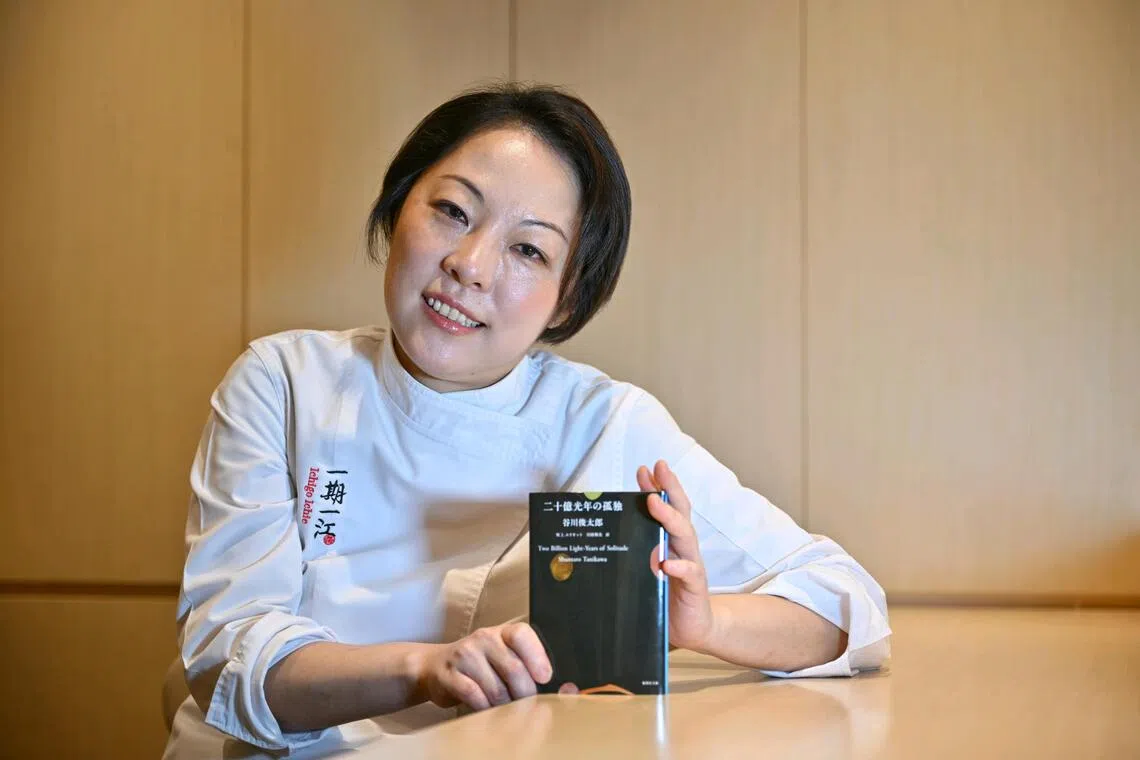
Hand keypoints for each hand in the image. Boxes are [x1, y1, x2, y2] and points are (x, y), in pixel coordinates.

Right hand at [412, 622, 551, 710]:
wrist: (436, 666)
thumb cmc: (481, 665)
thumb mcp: (506, 659)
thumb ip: (533, 671)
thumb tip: (569, 689)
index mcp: (502, 632)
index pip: (522, 635)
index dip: (537, 657)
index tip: (545, 677)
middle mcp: (484, 638)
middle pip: (514, 669)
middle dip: (525, 694)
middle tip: (525, 704)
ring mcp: (465, 654)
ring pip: (496, 688)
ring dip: (504, 705)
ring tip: (504, 706)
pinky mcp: (449, 674)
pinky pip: (474, 695)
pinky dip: (484, 707)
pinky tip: (486, 708)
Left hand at [639, 460, 714, 651]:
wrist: (693, 628)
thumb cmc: (666, 595)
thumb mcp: (647, 568)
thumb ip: (636, 551)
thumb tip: (610, 531)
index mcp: (671, 541)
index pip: (667, 508)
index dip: (658, 487)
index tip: (645, 468)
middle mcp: (683, 548)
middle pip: (680, 512)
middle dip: (670, 488)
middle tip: (658, 469)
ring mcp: (691, 565)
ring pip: (685, 536)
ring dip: (670, 518)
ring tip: (654, 503)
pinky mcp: (695, 588)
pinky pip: (689, 573)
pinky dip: (679, 565)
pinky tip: (666, 562)